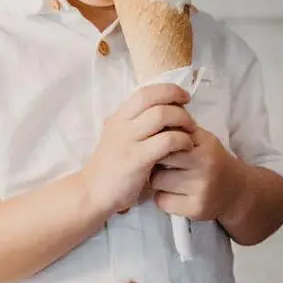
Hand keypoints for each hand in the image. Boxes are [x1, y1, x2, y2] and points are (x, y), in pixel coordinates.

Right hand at [81, 83, 196, 216]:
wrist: (91, 192)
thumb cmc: (109, 167)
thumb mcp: (116, 138)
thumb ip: (132, 125)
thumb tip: (154, 111)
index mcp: (119, 117)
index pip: (146, 91)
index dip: (169, 90)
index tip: (184, 98)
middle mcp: (122, 124)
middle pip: (155, 100)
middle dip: (179, 105)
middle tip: (190, 119)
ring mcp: (129, 140)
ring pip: (162, 115)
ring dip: (183, 121)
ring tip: (190, 133)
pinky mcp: (137, 158)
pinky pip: (166, 141)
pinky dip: (182, 140)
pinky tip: (186, 147)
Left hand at [151, 126, 240, 221]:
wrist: (237, 191)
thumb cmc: (211, 160)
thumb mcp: (202, 138)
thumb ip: (180, 128)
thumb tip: (152, 115)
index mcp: (205, 144)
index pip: (167, 137)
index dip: (159, 141)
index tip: (160, 145)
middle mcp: (206, 166)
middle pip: (159, 158)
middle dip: (156, 160)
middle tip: (162, 163)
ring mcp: (202, 189)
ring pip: (157, 181)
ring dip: (158, 180)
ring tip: (170, 178)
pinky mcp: (196, 209)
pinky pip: (161, 201)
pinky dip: (162, 198)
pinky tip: (174, 193)